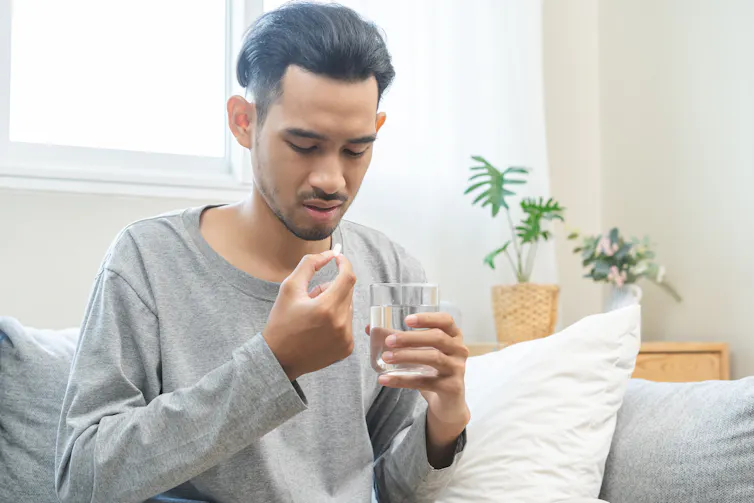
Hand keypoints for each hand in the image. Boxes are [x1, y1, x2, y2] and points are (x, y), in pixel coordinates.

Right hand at [263, 251, 355, 380]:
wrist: (279, 358)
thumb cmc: (281, 322)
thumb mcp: (289, 288)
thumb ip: (310, 265)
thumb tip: (330, 253)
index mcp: (326, 308)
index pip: (348, 277)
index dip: (344, 264)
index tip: (338, 258)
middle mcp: (340, 324)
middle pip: (347, 291)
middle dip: (332, 287)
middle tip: (312, 296)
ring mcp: (346, 338)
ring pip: (348, 307)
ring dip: (335, 304)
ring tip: (314, 315)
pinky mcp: (347, 348)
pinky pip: (348, 323)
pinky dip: (337, 320)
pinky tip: (319, 329)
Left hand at [366, 313, 469, 466]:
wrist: (448, 403)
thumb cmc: (433, 370)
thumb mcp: (421, 352)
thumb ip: (399, 340)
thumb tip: (370, 328)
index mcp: (453, 336)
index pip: (446, 320)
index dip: (427, 318)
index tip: (406, 320)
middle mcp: (459, 350)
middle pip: (437, 338)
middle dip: (411, 338)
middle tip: (389, 341)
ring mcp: (457, 369)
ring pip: (433, 358)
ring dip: (407, 356)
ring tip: (386, 357)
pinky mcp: (451, 387)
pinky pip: (425, 382)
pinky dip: (402, 380)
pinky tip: (385, 379)